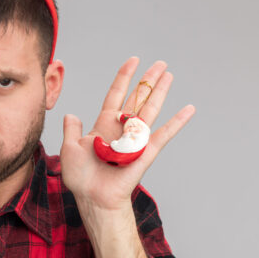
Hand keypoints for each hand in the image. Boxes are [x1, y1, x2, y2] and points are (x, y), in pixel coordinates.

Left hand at [60, 57, 194, 211]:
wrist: (92, 197)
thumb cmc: (80, 177)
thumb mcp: (69, 148)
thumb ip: (71, 130)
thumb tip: (71, 115)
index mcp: (104, 125)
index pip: (116, 94)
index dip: (124, 78)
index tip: (133, 60)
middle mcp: (122, 128)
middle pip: (138, 98)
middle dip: (148, 80)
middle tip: (160, 64)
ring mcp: (135, 138)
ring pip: (150, 109)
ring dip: (160, 92)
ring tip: (169, 74)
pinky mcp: (145, 151)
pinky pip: (163, 134)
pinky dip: (177, 121)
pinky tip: (189, 109)